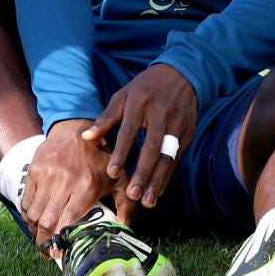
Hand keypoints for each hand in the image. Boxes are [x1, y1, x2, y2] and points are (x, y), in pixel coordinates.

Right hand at [22, 120, 122, 253]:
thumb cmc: (100, 158)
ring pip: (33, 213)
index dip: (61, 240)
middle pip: (47, 220)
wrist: (75, 129)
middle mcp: (64, 181)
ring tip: (39, 240)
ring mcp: (46, 176)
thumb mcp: (118, 178)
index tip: (58, 255)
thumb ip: (126, 203)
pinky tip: (33, 222)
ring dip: (34, 231)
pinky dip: (27, 215)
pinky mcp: (34, 171)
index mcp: (86, 186)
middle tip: (46, 253)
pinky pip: (26, 200)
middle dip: (44, 242)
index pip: (68, 219)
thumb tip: (124, 227)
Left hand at [82, 63, 196, 212]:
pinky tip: (160, 190)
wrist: (182, 74)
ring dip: (158, 180)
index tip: (113, 173)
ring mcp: (177, 125)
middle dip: (142, 173)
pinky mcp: (188, 133)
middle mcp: (160, 115)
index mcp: (140, 103)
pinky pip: (177, 158)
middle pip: (151, 148)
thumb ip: (107, 117)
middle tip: (133, 195)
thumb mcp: (124, 94)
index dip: (121, 153)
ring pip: (167, 157)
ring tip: (148, 201)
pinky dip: (168, 175)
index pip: (129, 132)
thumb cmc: (147, 86)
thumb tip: (86, 136)